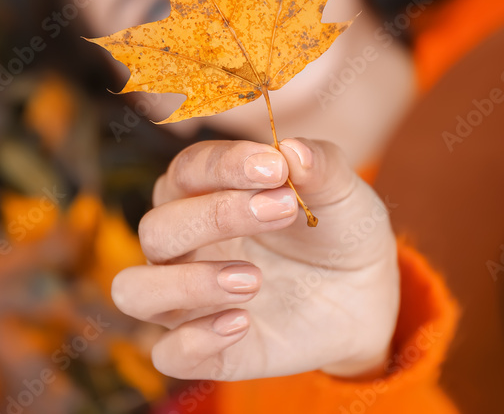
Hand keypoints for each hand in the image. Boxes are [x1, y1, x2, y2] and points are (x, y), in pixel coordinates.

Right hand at [111, 138, 398, 380]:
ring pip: (135, 291)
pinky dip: (195, 340)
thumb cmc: (338, 230)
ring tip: (252, 279)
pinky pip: (168, 354)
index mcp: (205, 193)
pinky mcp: (208, 349)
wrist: (368, 293)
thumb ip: (319, 166)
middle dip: (215, 216)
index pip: (186, 170)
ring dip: (186, 283)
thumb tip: (290, 149)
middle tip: (282, 210)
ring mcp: (191, 299)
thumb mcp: (342, 192)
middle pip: (156, 228)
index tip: (274, 167)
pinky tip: (242, 322)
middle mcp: (185, 245)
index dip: (223, 165)